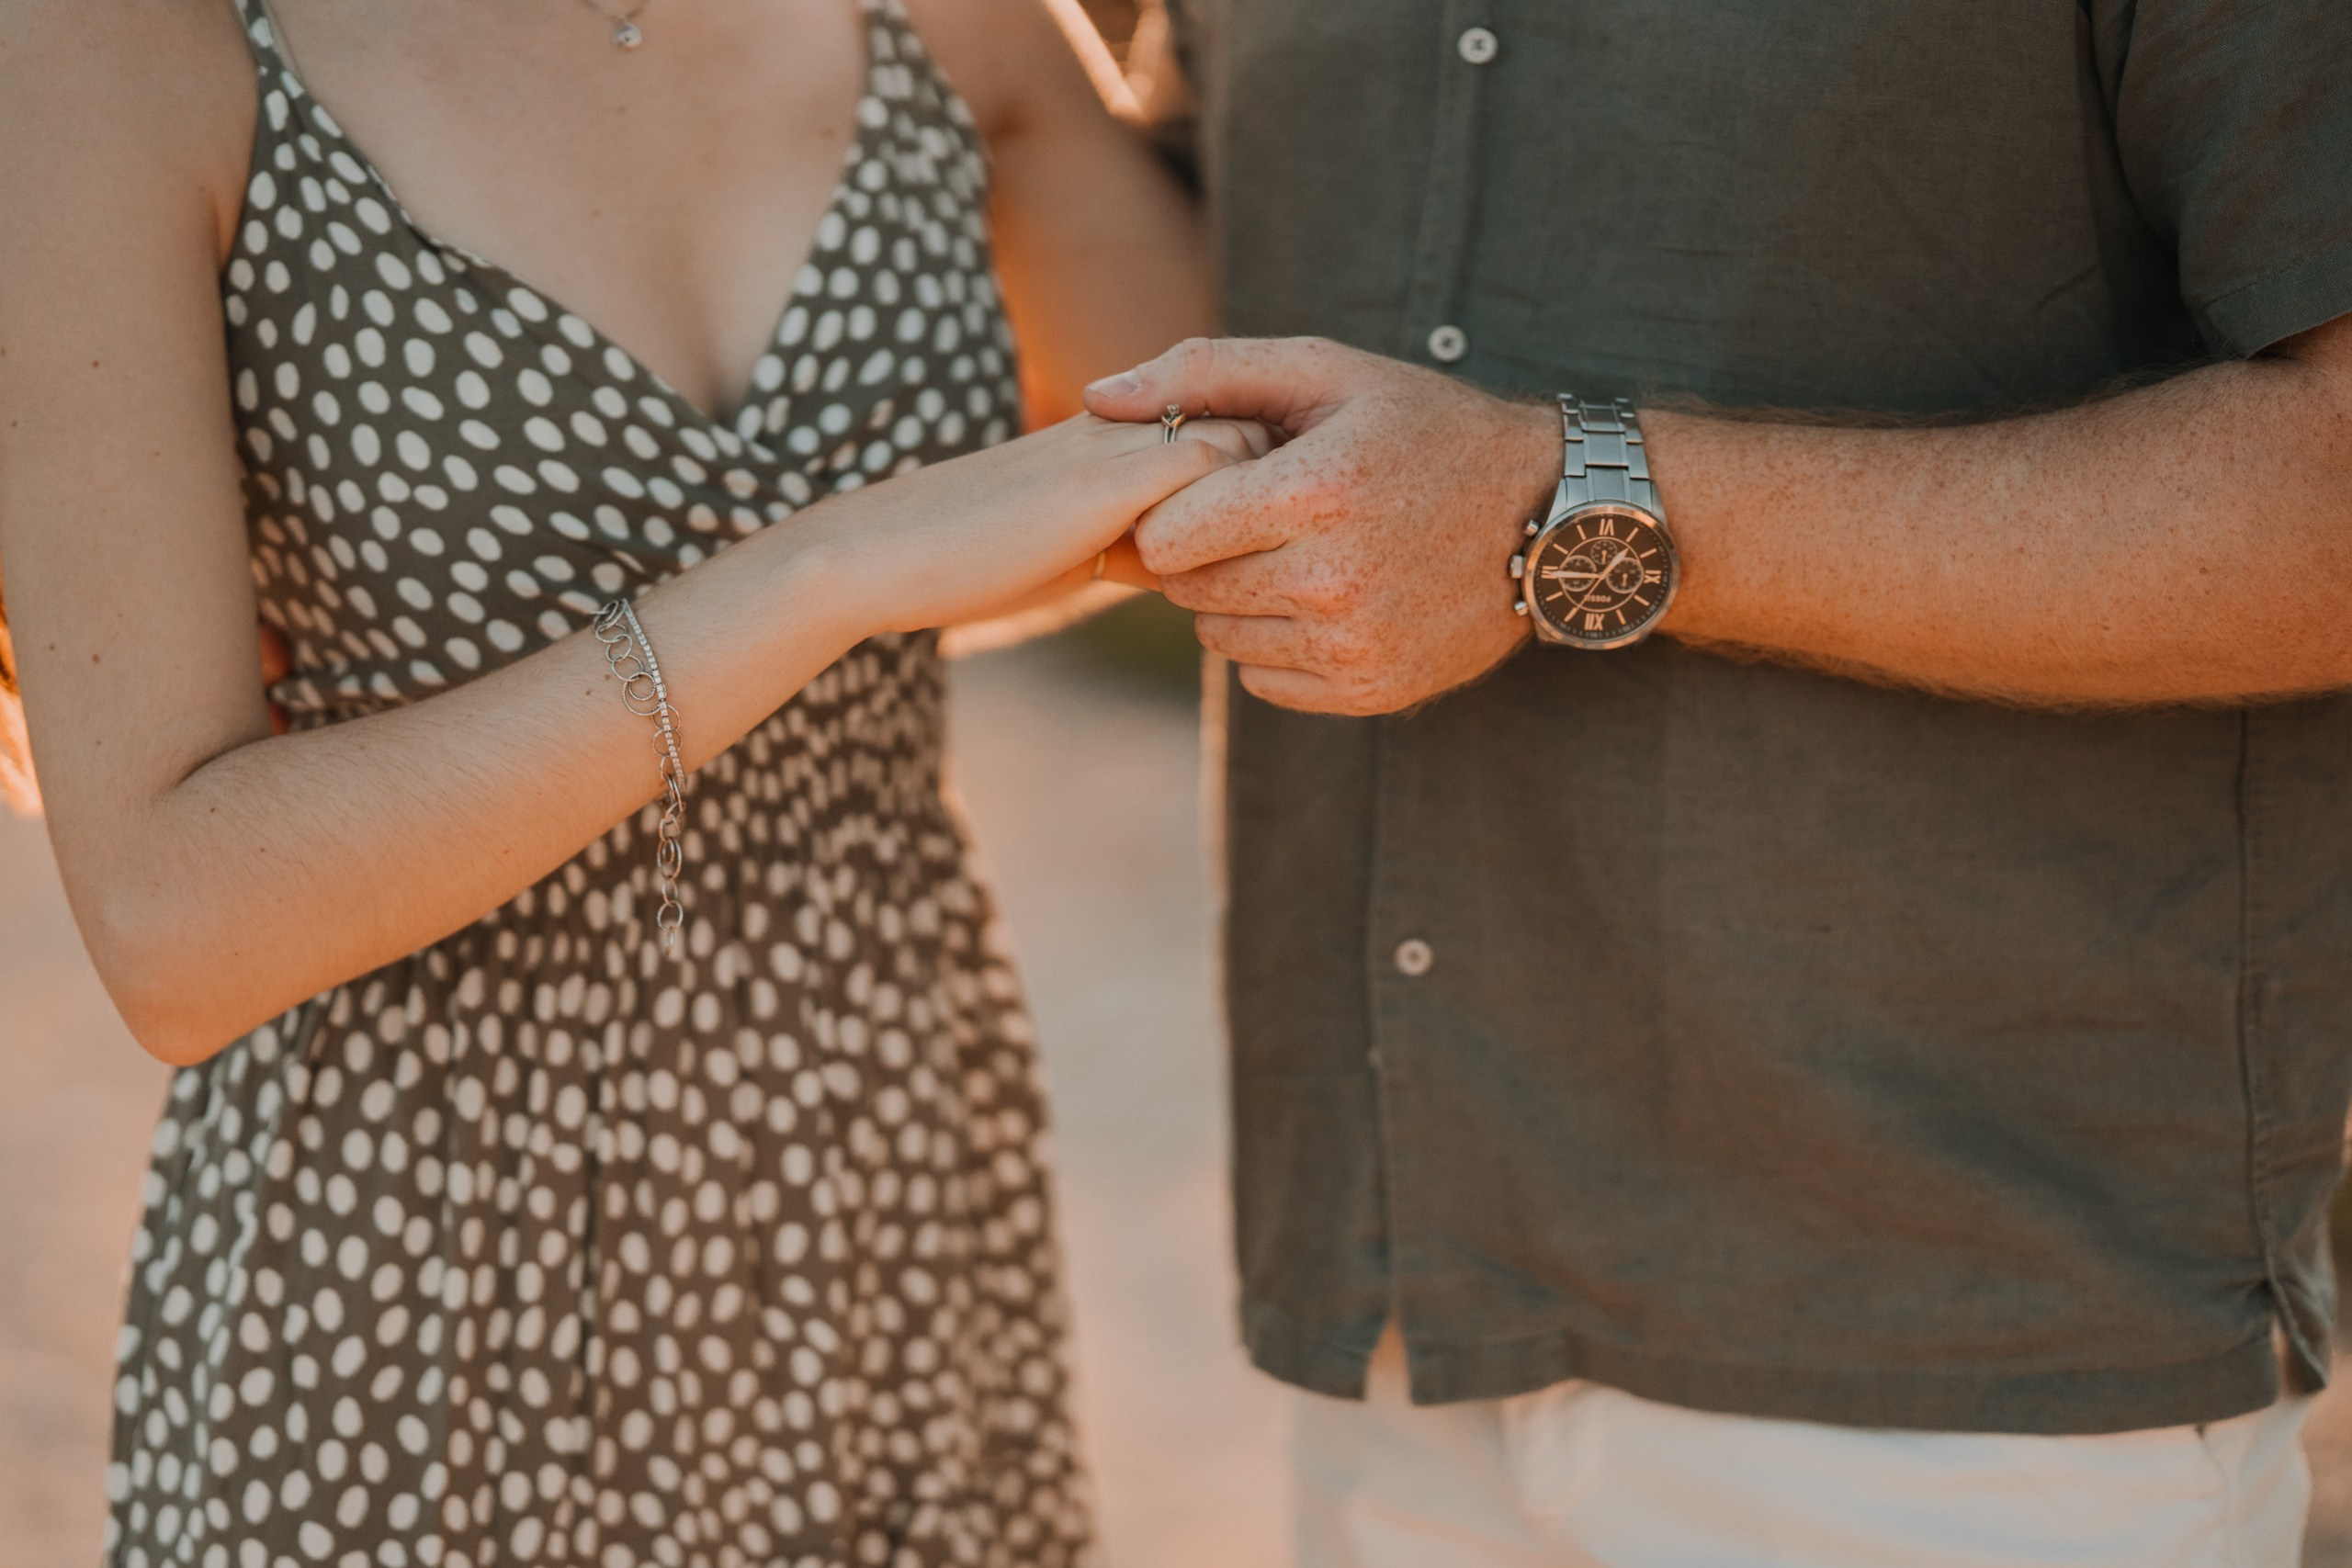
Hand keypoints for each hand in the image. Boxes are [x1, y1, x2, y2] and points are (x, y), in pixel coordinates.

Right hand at [812, 411, 1266, 635]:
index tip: (1296, 533)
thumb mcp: (1079, 548)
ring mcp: (1116, 444)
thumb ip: (1145, 544)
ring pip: (1244, 441)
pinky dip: (1239, 524)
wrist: (884, 554)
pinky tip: (1239, 581)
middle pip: (1257, 423)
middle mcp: (1125, 421)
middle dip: (1293, 486)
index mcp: (1118, 430)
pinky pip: (1210, 475)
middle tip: (1308, 552)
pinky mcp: (1105, 481)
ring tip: (1280, 572)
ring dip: (1273, 507)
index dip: (1276, 474)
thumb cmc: (971, 560)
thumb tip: (1209, 578)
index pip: (1235, 420)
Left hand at [1083, 337, 1559, 714]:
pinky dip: (1276, 643)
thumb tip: (1098, 396)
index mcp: (1315, 490)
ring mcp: (1353, 643)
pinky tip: (1324, 599)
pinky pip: (1262, 680)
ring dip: (1238, 599)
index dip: (1179, 509)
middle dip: (1206, 552)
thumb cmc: (1424, 429)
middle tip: (1263, 519)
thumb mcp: (1327, 372)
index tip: (1216, 488)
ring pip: (1219, 638)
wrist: (1548, 514)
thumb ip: (1205, 372)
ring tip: (1298, 554)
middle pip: (1188, 589)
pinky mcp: (1369, 689)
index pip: (1168, 536)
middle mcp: (1332, 578)